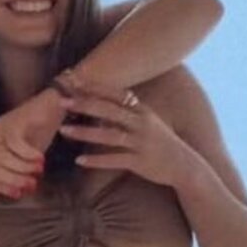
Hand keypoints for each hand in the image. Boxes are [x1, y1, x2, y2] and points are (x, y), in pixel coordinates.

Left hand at [0, 88, 71, 198]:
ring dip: (21, 168)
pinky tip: (39, 158)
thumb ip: (3, 173)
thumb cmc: (38, 131)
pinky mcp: (12, 120)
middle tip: (32, 184)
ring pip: (1, 156)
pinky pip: (14, 142)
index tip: (19, 194)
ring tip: (38, 171)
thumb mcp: (22, 158)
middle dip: (12, 179)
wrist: (53, 105)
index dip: (0, 187)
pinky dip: (27, 154)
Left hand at [59, 86, 187, 186]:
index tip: (75, 81)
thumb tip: (100, 105)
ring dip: (85, 132)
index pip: (116, 94)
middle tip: (62, 101)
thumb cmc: (161, 142)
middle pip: (109, 110)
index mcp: (142, 111)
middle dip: (85, 104)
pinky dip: (96, 161)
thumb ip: (126, 113)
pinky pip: (114, 160)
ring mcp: (141, 142)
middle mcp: (142, 124)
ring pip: (109, 135)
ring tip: (63, 130)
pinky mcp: (140, 162)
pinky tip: (79, 161)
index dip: (95, 87)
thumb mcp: (147, 122)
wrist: (184, 165)